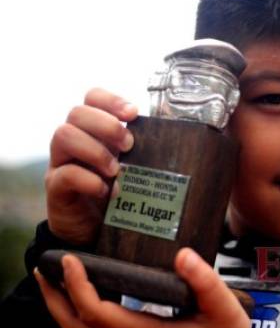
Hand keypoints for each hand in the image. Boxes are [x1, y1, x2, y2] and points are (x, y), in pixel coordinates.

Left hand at [35, 248, 255, 327]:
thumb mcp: (223, 305)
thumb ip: (204, 279)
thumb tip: (183, 254)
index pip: (97, 312)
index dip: (79, 286)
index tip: (72, 260)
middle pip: (76, 327)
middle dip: (56, 299)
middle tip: (45, 270)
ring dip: (62, 308)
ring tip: (56, 282)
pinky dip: (79, 316)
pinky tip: (85, 297)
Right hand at [45, 88, 137, 244]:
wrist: (92, 230)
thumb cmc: (116, 191)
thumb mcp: (131, 166)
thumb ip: (142, 150)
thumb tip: (176, 141)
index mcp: (93, 129)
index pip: (92, 98)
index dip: (111, 100)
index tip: (133, 113)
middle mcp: (73, 141)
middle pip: (77, 113)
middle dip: (107, 126)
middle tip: (129, 146)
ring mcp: (60, 162)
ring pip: (64, 135)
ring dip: (96, 150)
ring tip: (116, 171)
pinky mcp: (55, 188)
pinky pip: (64, 174)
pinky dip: (89, 181)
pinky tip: (107, 191)